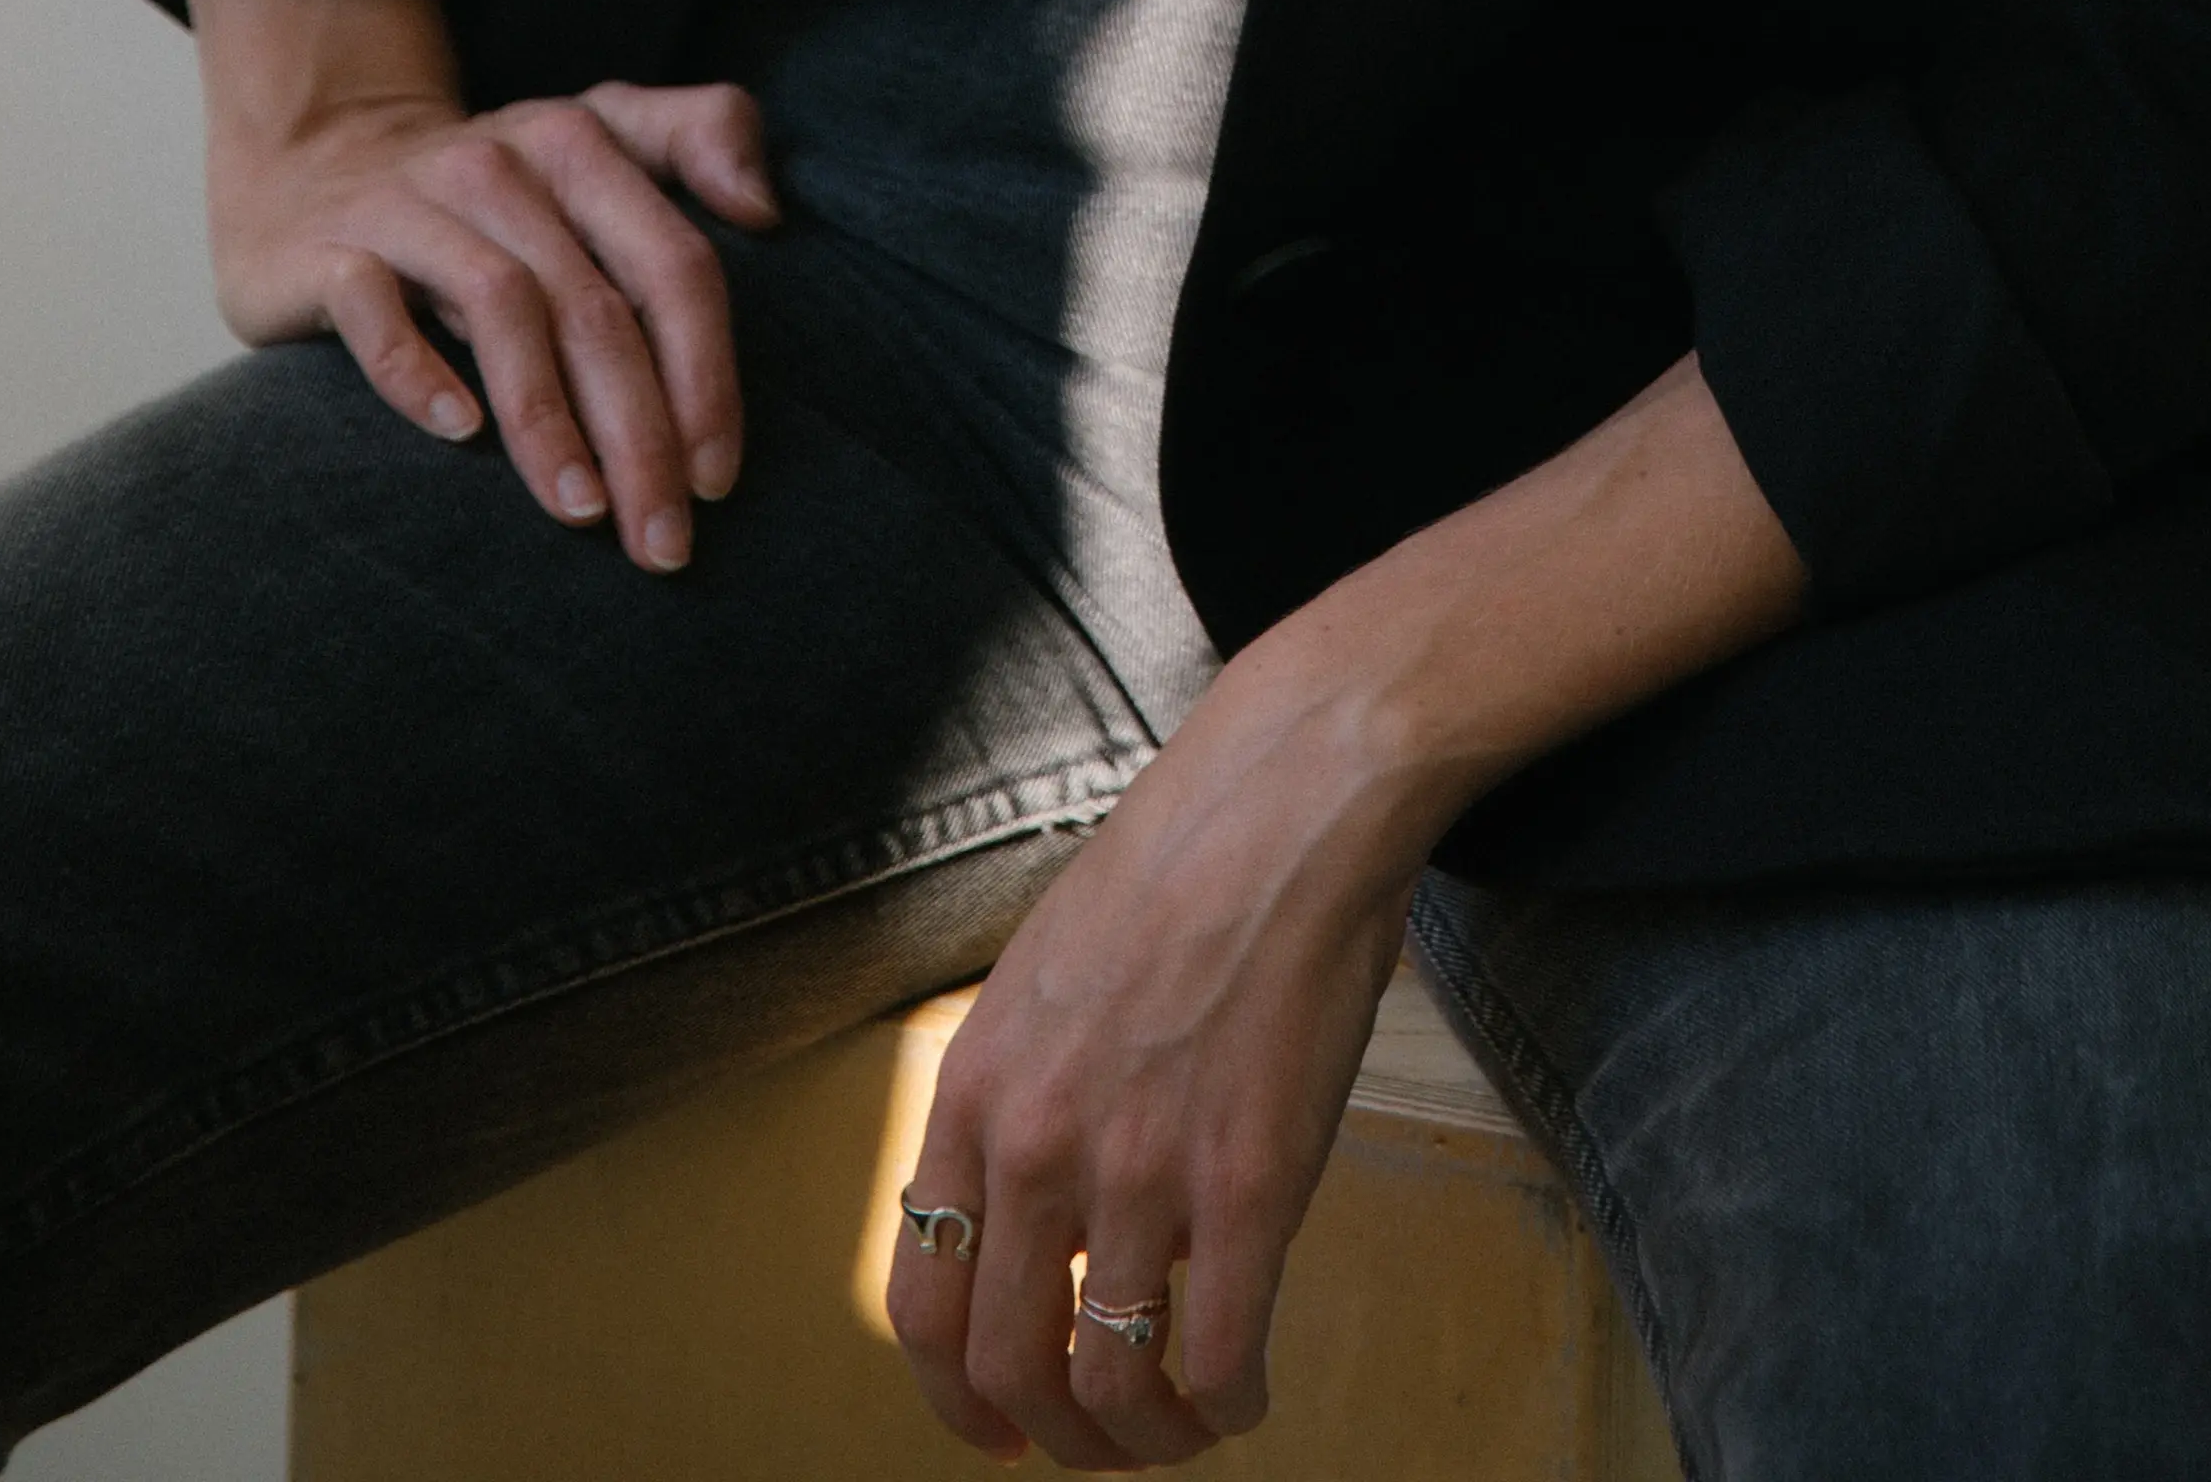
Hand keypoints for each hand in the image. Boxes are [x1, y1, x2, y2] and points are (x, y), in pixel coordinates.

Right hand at [178, 0, 779, 574]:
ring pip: (501, 309)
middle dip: (640, 433)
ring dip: (549, 419)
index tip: (718, 480)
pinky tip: (461, 436)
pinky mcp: (325, 248)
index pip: (672, 265)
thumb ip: (699, 135)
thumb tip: (768, 211)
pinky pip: (374, 307)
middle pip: (595, 306)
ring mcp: (409, 203)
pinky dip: (420, 371)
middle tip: (662, 539)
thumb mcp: (597, 134)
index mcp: (581, 144)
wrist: (315, 161)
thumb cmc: (492, 188)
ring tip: (582, 511)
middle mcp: (502, 165)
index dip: (707, 374)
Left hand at [880, 353, 1808, 1459]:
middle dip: (1056, 1437)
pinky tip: (1250, 1390)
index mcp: (977, 1090)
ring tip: (1184, 1428)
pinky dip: (1230, 1407)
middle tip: (1103, 1445)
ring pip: (1112, 1389)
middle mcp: (1038, 1146)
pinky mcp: (1251, 1182)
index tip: (999, 1427)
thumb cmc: (1180, 866)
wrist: (1287, 794)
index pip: (922, 1303)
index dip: (957, 1396)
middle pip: (1008, 1370)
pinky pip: (1218, 1361)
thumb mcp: (1045, 975)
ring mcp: (1143, 1170)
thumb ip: (1023, 1093)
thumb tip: (1028, 1208)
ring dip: (1145, 1440)